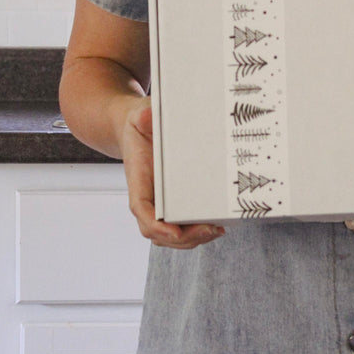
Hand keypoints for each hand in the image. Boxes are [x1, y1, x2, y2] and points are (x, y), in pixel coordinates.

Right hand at [121, 98, 224, 248]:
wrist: (138, 129)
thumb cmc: (140, 124)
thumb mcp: (140, 114)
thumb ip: (144, 115)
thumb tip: (148, 114)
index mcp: (138, 180)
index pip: (141, 209)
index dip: (156, 225)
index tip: (173, 231)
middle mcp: (147, 197)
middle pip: (158, 231)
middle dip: (184, 237)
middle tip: (211, 229)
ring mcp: (159, 204)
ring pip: (171, 236)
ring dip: (193, 239)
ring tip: (216, 230)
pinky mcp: (172, 204)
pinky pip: (181, 227)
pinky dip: (196, 233)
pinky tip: (216, 226)